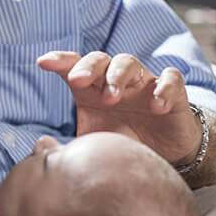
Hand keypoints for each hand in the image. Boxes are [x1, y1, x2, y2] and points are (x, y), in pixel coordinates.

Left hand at [37, 50, 202, 166]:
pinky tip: (155, 106)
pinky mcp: (173, 93)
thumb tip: (42, 153)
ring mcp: (143, 83)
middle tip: (77, 80)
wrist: (166, 155)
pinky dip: (163, 88)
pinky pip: (171, 79)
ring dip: (117, 76)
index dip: (59, 61)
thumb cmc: (123, 142)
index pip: (74, 66)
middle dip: (87, 67)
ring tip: (110, 98)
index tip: (42, 63)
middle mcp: (116, 80)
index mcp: (92, 89)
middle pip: (100, 59)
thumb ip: (69, 146)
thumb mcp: (93, 145)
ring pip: (129, 63)